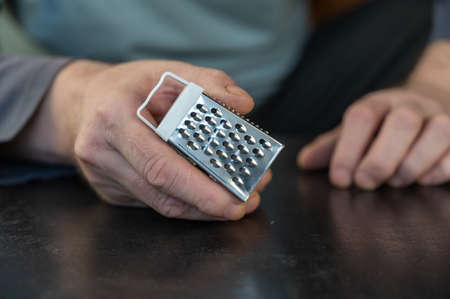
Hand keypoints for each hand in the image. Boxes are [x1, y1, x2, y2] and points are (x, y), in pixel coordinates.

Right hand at [16, 59, 270, 219]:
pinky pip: (153, 202)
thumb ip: (208, 82)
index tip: (236, 201)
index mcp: (115, 118)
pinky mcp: (109, 191)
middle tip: (247, 203)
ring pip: (160, 205)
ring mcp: (102, 176)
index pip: (160, 165)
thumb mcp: (168, 71)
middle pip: (162, 194)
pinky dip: (184, 200)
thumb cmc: (131, 86)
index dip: (199, 190)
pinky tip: (208, 193)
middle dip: (209, 205)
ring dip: (201, 207)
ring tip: (238, 200)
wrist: (84, 101)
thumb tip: (244, 103)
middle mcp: (101, 152)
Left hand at [297, 41, 449, 189]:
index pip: (362, 116)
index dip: (348, 148)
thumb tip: (303, 162)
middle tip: (365, 183)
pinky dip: (442, 168)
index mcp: (379, 103)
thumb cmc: (384, 124)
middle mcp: (411, 106)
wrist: (430, 101)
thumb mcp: (356, 131)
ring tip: (395, 182)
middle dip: (381, 158)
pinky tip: (424, 180)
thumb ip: (332, 146)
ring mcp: (441, 117)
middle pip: (401, 123)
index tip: (339, 179)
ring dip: (414, 163)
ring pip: (439, 132)